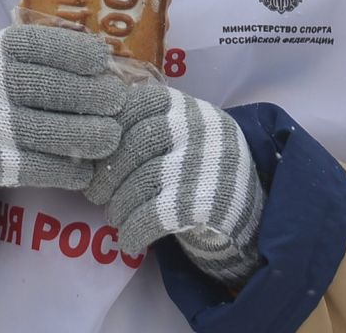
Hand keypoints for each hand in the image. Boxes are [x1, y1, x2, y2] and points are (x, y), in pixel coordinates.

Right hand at [0, 24, 123, 231]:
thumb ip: (36, 59)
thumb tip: (100, 61)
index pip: (41, 45)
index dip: (77, 52)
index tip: (102, 60)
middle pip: (53, 90)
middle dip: (94, 96)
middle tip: (117, 101)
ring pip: (52, 133)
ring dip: (90, 136)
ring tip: (110, 137)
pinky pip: (42, 169)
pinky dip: (70, 171)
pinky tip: (84, 169)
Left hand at [86, 81, 264, 287]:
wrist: (252, 212)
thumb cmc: (203, 170)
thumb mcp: (187, 132)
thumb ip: (150, 123)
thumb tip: (93, 134)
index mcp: (188, 107)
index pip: (136, 106)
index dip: (110, 133)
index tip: (97, 156)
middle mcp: (197, 129)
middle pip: (133, 146)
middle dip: (106, 175)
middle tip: (96, 194)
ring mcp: (202, 164)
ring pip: (139, 183)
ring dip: (118, 207)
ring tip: (115, 217)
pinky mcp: (205, 202)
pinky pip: (151, 216)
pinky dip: (132, 231)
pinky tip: (128, 240)